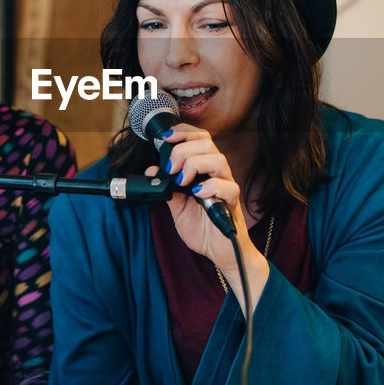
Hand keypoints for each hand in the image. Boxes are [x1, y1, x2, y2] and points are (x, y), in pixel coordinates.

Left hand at [151, 123, 269, 310]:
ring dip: (195, 164)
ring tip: (182, 181)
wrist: (219, 252)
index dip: (183, 132)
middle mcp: (216, 174)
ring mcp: (226, 187)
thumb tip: (151, 173)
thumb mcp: (177, 207)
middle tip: (171, 168)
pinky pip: (228, 187)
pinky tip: (197, 194)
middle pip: (207, 143)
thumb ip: (167, 189)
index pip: (198, 139)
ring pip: (218, 159)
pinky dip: (210, 186)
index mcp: (203, 170)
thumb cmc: (202, 228)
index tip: (165, 137)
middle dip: (184, 149)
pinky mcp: (232, 203)